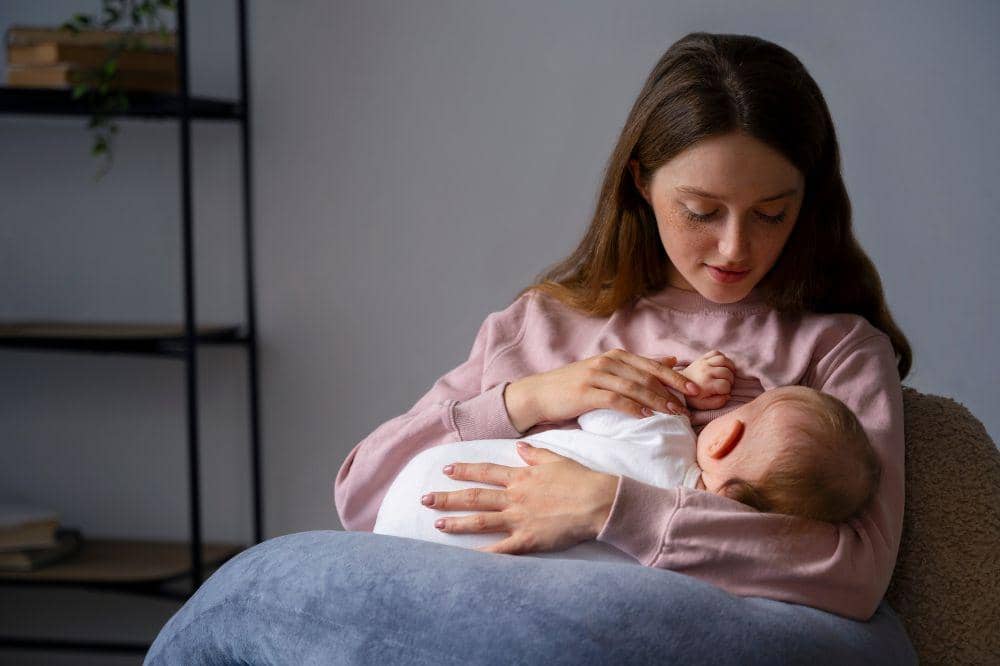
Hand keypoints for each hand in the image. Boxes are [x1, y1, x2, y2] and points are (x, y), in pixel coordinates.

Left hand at [424, 441, 620, 554]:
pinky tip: (466, 558)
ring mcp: (519, 519)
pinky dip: (483, 555)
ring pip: (481, 521)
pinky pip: (501, 549)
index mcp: (521, 477)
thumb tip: (519, 446)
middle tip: (426, 499)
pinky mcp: (528, 540)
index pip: (485, 472)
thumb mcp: (556, 459)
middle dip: (447, 497)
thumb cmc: (581, 479)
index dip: (464, 471)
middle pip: (475, 497)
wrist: (598, 501)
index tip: (446, 470)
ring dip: (457, 522)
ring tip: (437, 524)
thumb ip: (534, 454)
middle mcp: (514, 497)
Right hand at [504, 349, 699, 431]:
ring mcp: (596, 376)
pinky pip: (614, 399)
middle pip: (647, 376)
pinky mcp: (586, 392)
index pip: (652, 365)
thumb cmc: (574, 386)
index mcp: (615, 356)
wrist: (539, 394)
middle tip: (690, 405)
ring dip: (657, 401)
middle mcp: (607, 362)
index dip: (676, 377)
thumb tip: (671, 360)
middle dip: (671, 391)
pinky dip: (632, 407)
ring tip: (674, 413)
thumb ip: (637, 367)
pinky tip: (645, 416)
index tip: (696, 390)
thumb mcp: (607, 371)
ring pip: (634, 387)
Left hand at [681, 350, 736, 410]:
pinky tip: (721, 366)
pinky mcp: (702, 358)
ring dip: (729, 367)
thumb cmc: (692, 397)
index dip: (727, 389)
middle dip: (730, 379)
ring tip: (727, 374)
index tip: (722, 392)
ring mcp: (704, 363)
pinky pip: (716, 353)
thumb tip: (728, 395)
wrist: (678, 385)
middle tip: (726, 383)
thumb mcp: (703, 405)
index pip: (726, 385)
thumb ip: (717, 402)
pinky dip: (722, 358)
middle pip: (727, 372)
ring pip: (723, 360)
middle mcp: (705, 371)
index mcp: (706, 384)